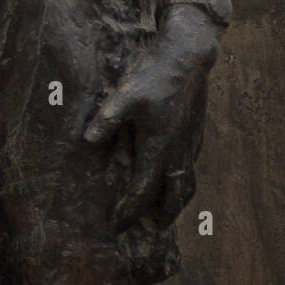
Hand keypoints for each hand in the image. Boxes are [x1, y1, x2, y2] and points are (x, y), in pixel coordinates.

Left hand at [84, 8, 218, 231]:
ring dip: (177, 201)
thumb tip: (88, 140)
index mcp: (158, 148)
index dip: (128, 212)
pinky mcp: (197, 131)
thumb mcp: (124, 95)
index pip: (141, 191)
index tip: (116, 227)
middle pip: (173, 196)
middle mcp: (177, 151)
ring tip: (167, 210)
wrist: (188, 56)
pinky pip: (192, 165)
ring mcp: (190, 142)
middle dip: (161, 216)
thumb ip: (107, 119)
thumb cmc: (155, 75)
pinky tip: (177, 172)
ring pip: (188, 183)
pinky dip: (184, 179)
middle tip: (150, 228)